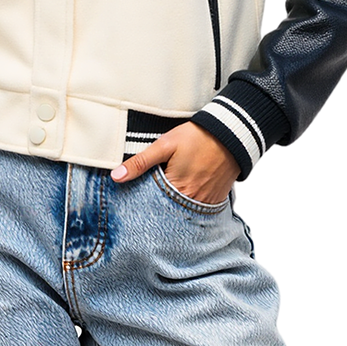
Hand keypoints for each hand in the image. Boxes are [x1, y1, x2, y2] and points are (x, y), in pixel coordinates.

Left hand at [110, 121, 239, 203]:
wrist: (230, 134)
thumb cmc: (196, 137)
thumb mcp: (164, 145)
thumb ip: (140, 162)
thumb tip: (116, 176)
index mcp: (177, 189)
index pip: (153, 206)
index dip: (144, 202)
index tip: (137, 200)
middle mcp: (192, 201)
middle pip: (169, 211)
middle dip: (159, 206)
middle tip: (152, 198)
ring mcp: (206, 202)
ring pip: (184, 211)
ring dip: (174, 205)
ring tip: (168, 195)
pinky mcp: (216, 199)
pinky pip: (199, 209)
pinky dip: (190, 204)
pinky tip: (185, 193)